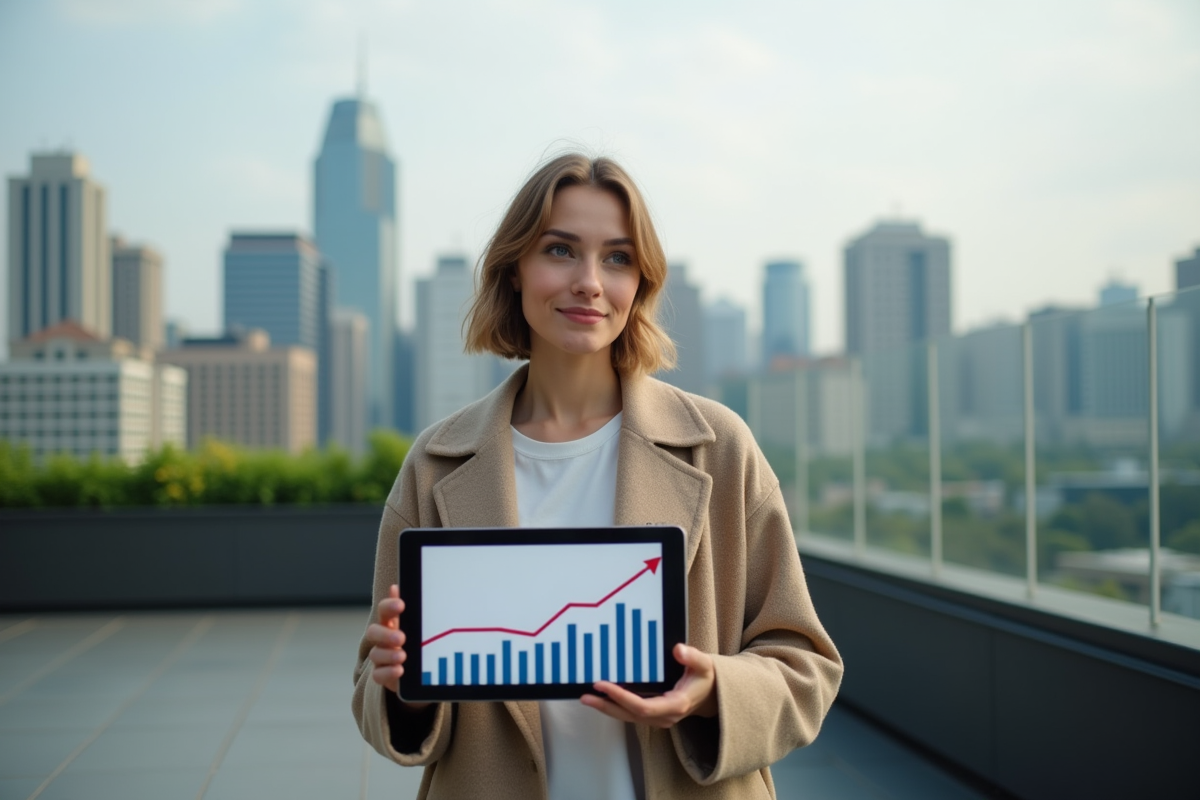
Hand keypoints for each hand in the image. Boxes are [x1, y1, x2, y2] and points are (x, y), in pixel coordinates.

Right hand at [365, 585, 428, 709]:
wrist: (421, 670)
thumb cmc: (419, 641)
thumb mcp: (421, 625)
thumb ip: (414, 608)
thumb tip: (401, 587)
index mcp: (391, 622)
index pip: (384, 609)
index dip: (389, 606)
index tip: (401, 605)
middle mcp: (382, 638)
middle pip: (373, 631)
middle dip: (386, 634)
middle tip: (401, 638)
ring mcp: (380, 657)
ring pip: (375, 654)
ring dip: (388, 655)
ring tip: (403, 657)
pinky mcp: (382, 674)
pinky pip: (378, 674)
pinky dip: (388, 672)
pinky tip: (400, 670)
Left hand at [580, 643, 716, 727]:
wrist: (711, 695)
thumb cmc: (706, 678)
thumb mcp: (704, 664)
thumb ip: (692, 657)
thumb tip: (678, 650)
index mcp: (675, 705)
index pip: (642, 706)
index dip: (620, 697)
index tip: (603, 684)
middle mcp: (665, 717)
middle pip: (630, 715)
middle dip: (606, 706)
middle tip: (585, 695)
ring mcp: (658, 719)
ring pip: (628, 717)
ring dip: (607, 708)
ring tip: (587, 698)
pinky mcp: (654, 716)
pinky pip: (631, 714)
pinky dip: (615, 707)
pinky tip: (602, 699)